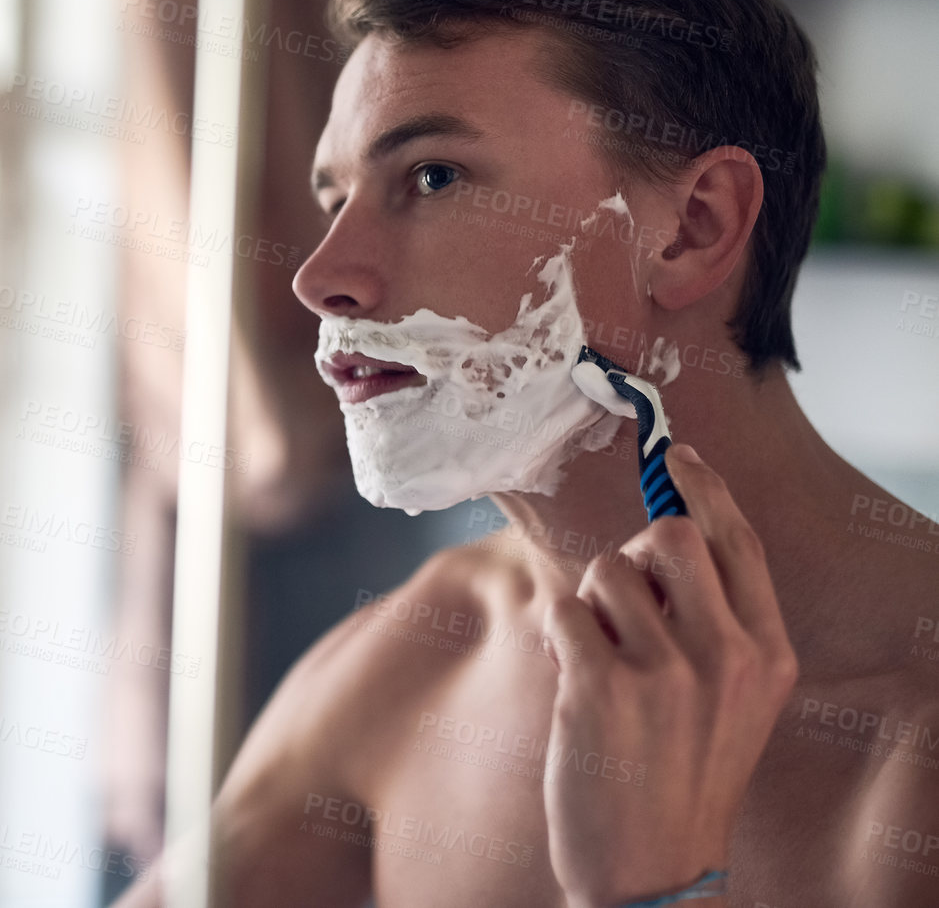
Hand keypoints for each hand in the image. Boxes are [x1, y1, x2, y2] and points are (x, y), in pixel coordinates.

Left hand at [540, 443, 798, 907]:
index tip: (677, 456)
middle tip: (622, 607)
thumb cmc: (678, 775)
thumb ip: (713, 624)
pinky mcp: (600, 686)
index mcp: (766, 655)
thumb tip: (658, 539)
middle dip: (632, 555)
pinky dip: (557, 633)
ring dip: (589, 606)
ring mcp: (664, 671)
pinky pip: (562, 608)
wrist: (649, 868)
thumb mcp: (731, 701)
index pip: (739, 544)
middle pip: (666, 536)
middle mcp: (725, 655)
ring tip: (600, 664)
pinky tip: (573, 679)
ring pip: (604, 570)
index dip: (706, 489)